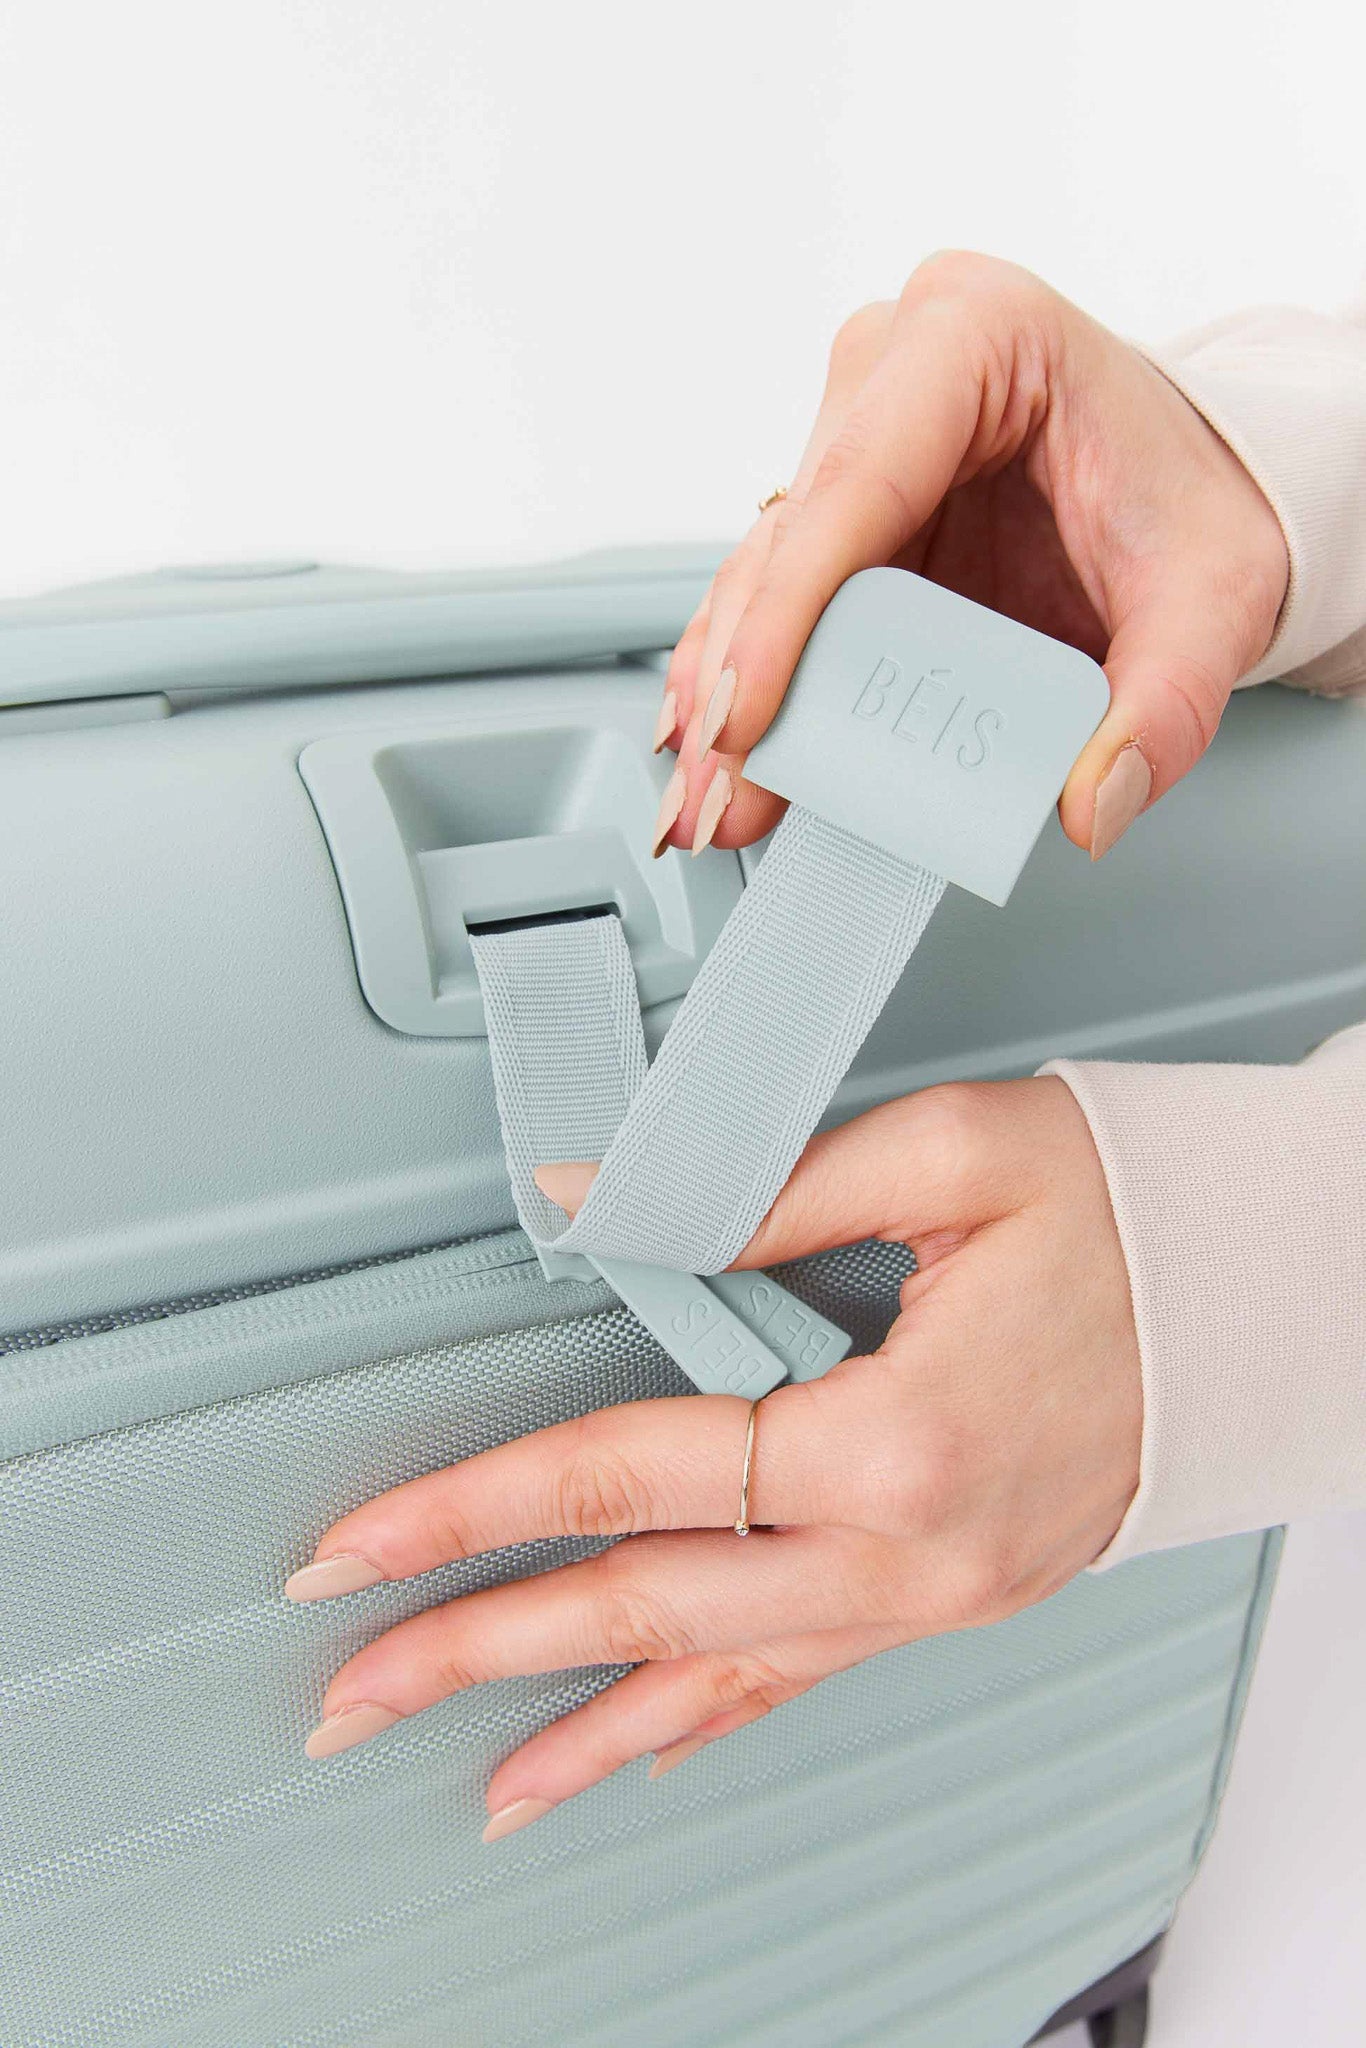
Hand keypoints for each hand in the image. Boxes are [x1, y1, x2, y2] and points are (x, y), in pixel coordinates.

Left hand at [286, 1078, 1141, 1839]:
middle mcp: (910, 1550)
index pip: (630, 1478)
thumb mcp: (954, 1155)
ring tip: (462, 1772)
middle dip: (476, 1650)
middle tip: (348, 1688)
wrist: (1278, 1294)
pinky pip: (802, 1679)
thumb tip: (603, 1197)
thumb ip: (755, 1184)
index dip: (474, 1508)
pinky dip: (703, 1725)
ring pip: (717, 1679)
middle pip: (646, 1610)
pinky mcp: (954, 1593)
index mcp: (897, 1437)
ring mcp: (936, 1592)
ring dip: (575, 1731)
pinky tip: (634, 1757)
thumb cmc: (1140, 1214)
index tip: (362, 1544)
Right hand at [652, 251, 1287, 861]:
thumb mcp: (1215, 600)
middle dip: (742, 679)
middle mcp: (897, 368)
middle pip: (791, 539)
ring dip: (725, 692)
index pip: (857, 481)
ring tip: (713, 799)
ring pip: (762, 573)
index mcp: (982, 333)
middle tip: (727, 793)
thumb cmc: (1194, 499)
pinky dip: (745, 677)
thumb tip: (1094, 801)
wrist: (1208, 481)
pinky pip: (775, 594)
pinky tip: (718, 751)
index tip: (750, 717)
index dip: (787, 614)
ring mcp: (859, 433)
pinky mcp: (847, 508)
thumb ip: (1169, 705)